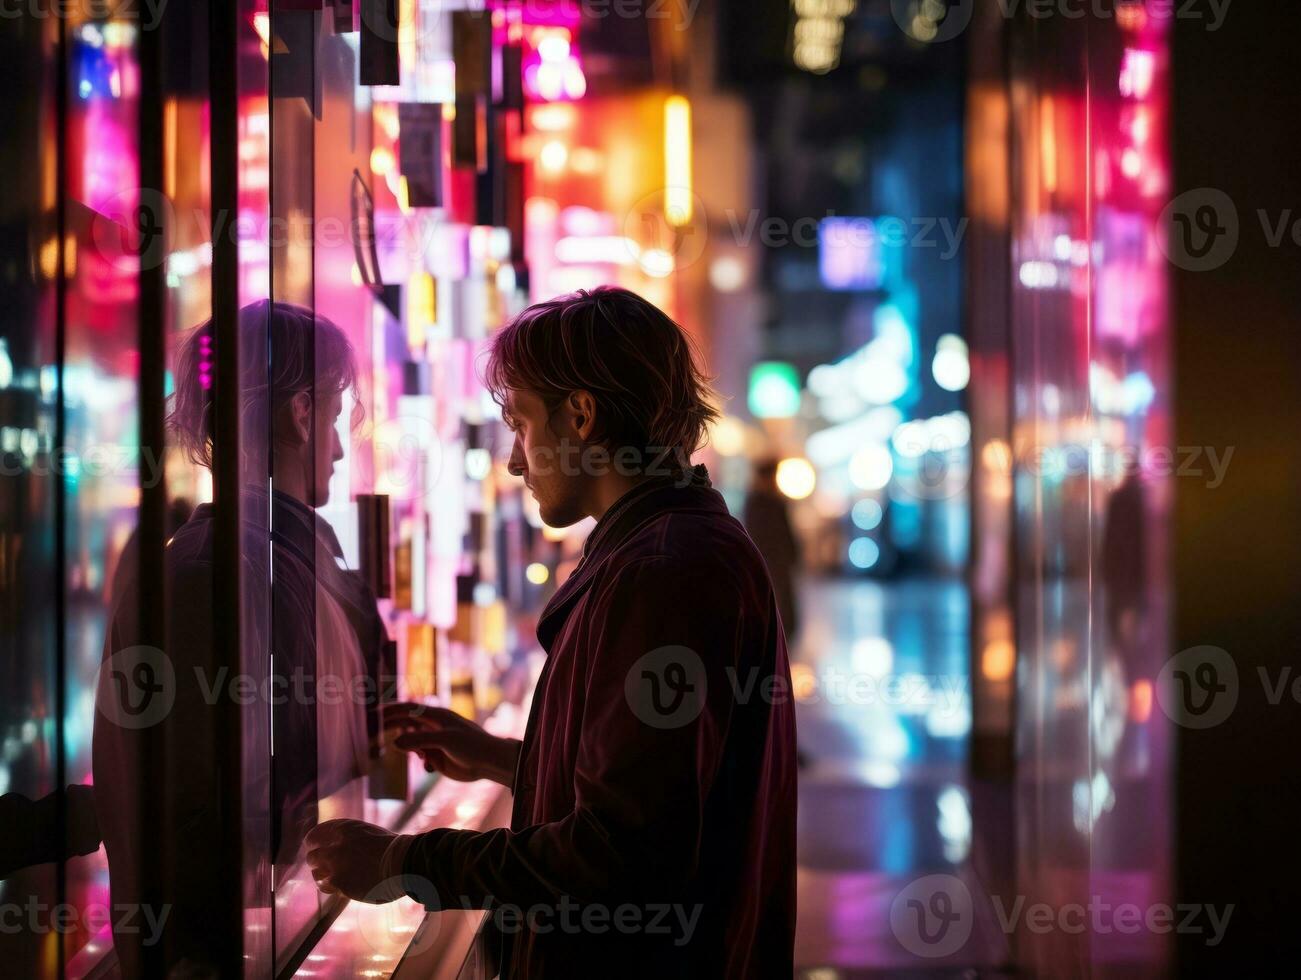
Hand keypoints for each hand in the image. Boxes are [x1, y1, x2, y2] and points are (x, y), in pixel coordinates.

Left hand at [304, 819, 404, 903]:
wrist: (403, 863)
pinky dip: (332, 887)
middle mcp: (335, 845)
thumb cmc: (390, 848)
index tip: (317, 850)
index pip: (314, 836)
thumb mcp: (366, 833)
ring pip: (315, 873)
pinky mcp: (339, 882)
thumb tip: (334, 847)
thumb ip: (348, 839)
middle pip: (312, 856)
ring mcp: (336, 865)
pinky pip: (326, 886)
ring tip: (336, 878)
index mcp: (343, 828)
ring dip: (323, 876)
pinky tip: (342, 886)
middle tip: (328, 867)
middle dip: (319, 862)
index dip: (314, 845)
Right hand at [384, 703, 519, 786]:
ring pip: (412, 742)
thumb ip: (419, 741)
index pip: (408, 709)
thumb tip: (394, 743)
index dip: (391, 710)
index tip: (374, 714)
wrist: (488, 762)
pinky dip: (420, 760)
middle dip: (393, 728)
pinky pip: (420, 756)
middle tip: (376, 736)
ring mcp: (434, 741)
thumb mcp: (444, 740)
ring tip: (418, 755)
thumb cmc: (471, 745)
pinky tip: (429, 766)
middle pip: (407, 724)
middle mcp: (433, 727)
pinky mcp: (437, 756)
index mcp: (436, 716)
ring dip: (409, 748)